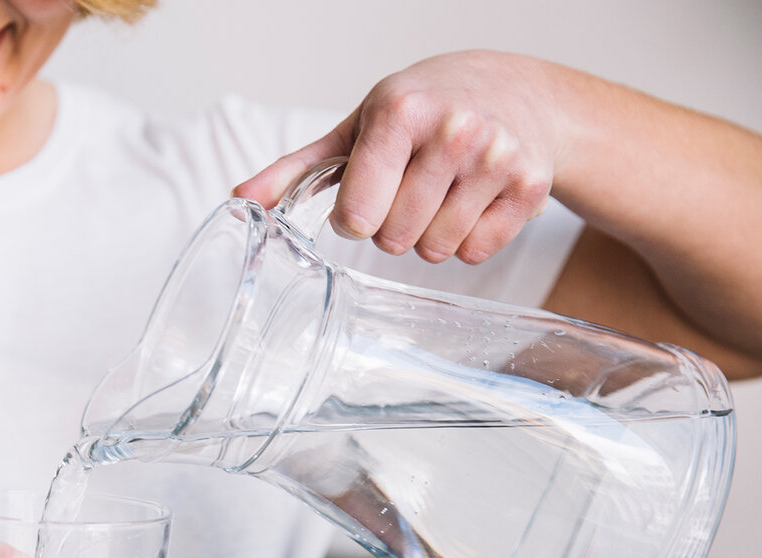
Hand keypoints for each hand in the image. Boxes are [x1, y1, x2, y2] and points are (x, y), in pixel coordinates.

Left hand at [235, 50, 562, 263]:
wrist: (515, 90)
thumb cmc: (423, 109)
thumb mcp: (356, 128)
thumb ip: (296, 170)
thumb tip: (241, 202)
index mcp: (400, 113)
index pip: (357, 214)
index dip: (354, 217)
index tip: (365, 195)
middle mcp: (454, 131)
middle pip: (394, 240)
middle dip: (391, 227)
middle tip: (407, 190)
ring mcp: (497, 159)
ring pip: (435, 251)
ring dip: (427, 236)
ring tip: (439, 193)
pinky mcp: (530, 187)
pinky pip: (475, 252)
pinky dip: (467, 240)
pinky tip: (471, 201)